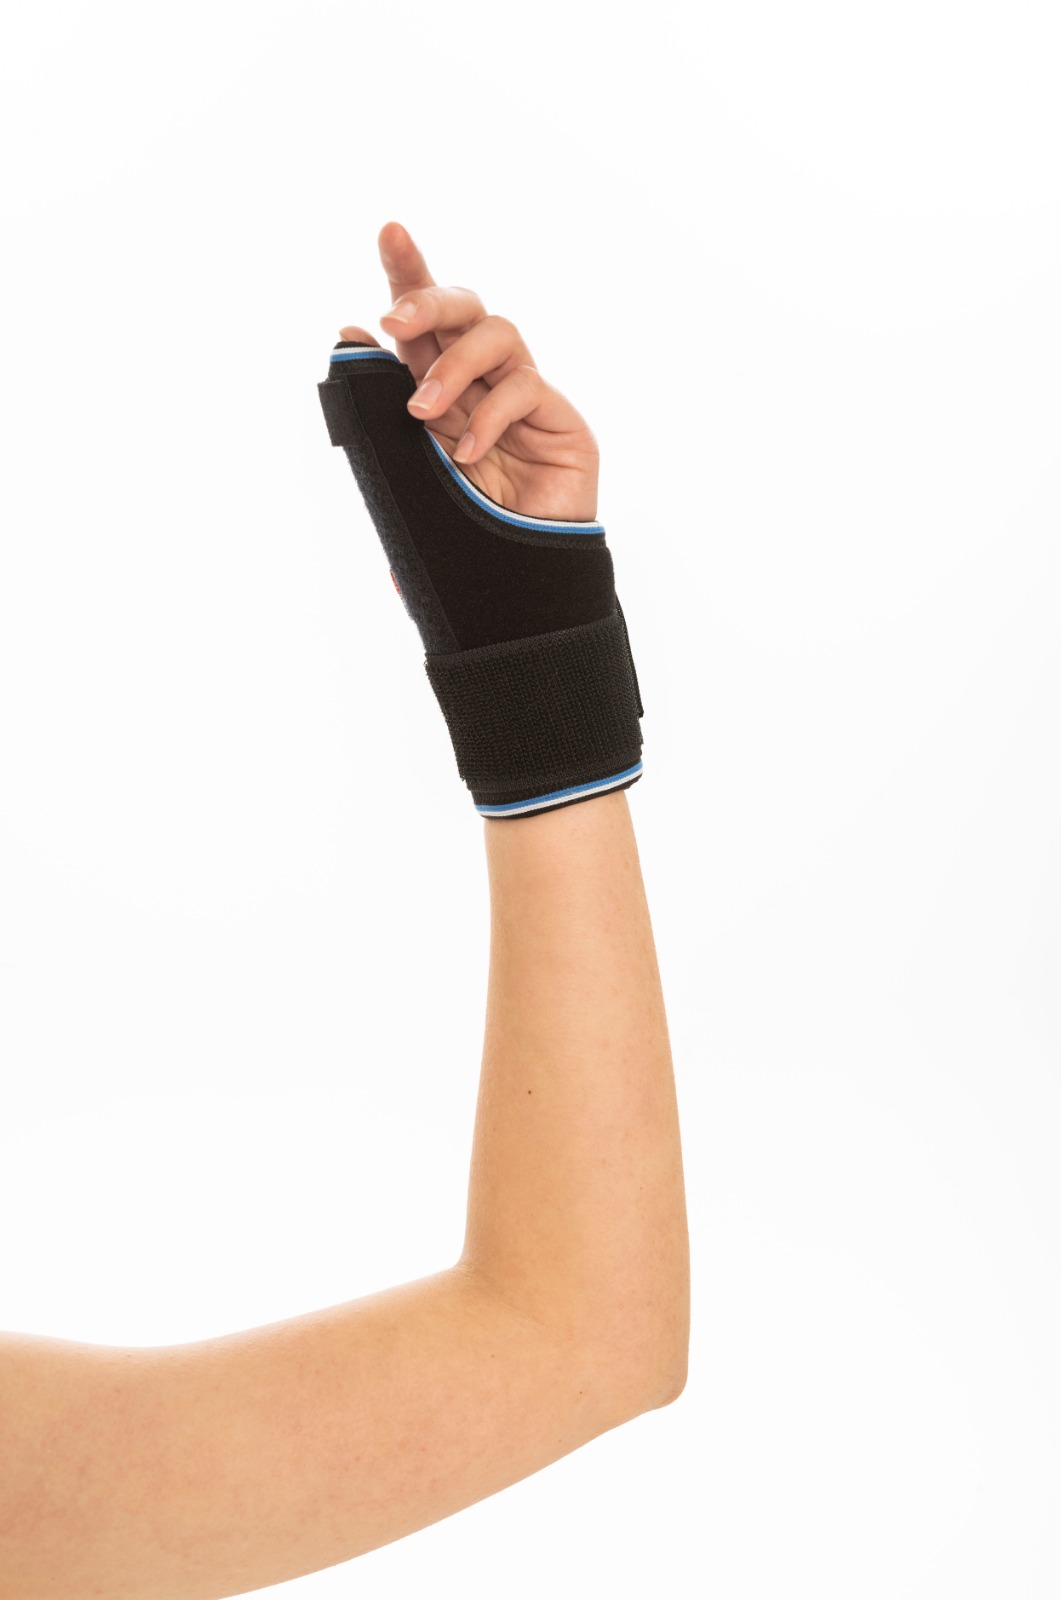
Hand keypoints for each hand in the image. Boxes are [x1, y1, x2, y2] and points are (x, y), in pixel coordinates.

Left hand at [338, 221, 599, 521]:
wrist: (514, 587)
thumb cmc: (460, 535)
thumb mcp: (406, 471)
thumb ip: (379, 412)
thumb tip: (346, 339)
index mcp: (440, 391)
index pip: (423, 323)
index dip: (408, 272)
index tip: (388, 231)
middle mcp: (482, 384)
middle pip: (462, 308)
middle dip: (426, 300)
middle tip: (392, 323)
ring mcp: (524, 398)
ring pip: (496, 333)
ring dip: (453, 364)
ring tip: (422, 412)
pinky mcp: (561, 420)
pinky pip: (526, 387)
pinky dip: (490, 414)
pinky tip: (469, 454)